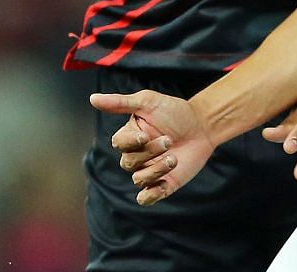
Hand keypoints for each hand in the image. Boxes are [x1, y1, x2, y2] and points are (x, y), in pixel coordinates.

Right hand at [89, 89, 218, 204]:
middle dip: (149, 153)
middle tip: (168, 140)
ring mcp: (150, 170)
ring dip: (156, 170)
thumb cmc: (175, 111)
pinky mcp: (163, 183)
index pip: (118, 145)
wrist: (204, 125)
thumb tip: (92, 98)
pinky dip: (150, 195)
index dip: (129, 143)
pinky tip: (162, 184)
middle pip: (128, 163)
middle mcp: (137, 155)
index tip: (144, 135)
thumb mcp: (148, 102)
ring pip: (138, 179)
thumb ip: (121, 102)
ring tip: (174, 157)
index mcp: (130, 136)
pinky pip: (147, 197)